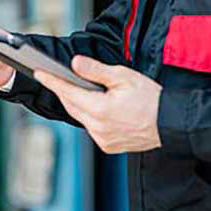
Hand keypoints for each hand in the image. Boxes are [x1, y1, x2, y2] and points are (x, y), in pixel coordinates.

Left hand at [34, 56, 162, 153]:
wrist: (171, 123)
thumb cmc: (151, 98)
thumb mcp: (124, 76)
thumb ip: (96, 70)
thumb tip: (75, 64)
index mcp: (100, 109)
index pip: (68, 92)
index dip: (51, 81)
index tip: (39, 73)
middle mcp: (98, 128)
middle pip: (72, 106)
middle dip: (65, 92)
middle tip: (60, 78)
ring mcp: (103, 140)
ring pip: (81, 118)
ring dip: (79, 104)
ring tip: (86, 91)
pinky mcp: (108, 146)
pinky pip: (92, 128)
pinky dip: (91, 117)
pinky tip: (100, 108)